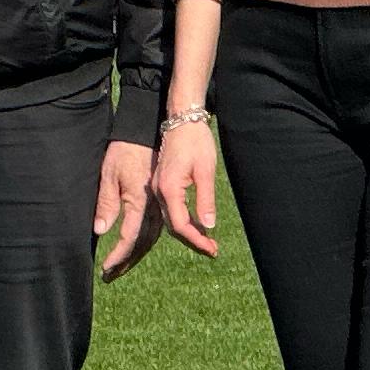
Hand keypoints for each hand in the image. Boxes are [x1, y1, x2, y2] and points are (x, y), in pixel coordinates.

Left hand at [96, 139, 156, 280]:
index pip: (129, 238)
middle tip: (110, 275)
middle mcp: (153, 208)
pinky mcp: (160, 202)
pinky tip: (135, 250)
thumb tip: (100, 230)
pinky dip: (144, 244)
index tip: (105, 268)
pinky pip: (155, 229)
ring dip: (135, 256)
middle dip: (125, 261)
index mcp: (139, 203)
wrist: (145, 134)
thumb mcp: (109, 175)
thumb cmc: (124, 152)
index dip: (117, 256)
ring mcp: (159, 206)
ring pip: (150, 239)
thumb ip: (106, 203)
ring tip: (119, 268)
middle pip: (141, 244)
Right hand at [153, 119, 221, 257]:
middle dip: (193, 240)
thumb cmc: (195, 141)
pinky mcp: (160, 184)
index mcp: (169, 189)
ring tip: (208, 241)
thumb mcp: (206, 170)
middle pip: (174, 226)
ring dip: (188, 232)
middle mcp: (158, 191)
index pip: (181, 225)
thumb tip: (209, 226)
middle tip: (213, 250)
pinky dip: (183, 220)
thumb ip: (206, 199)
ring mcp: (157, 188)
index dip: (197, 240)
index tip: (212, 250)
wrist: (181, 119)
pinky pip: (170, 209)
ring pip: (171, 219)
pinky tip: (197, 224)